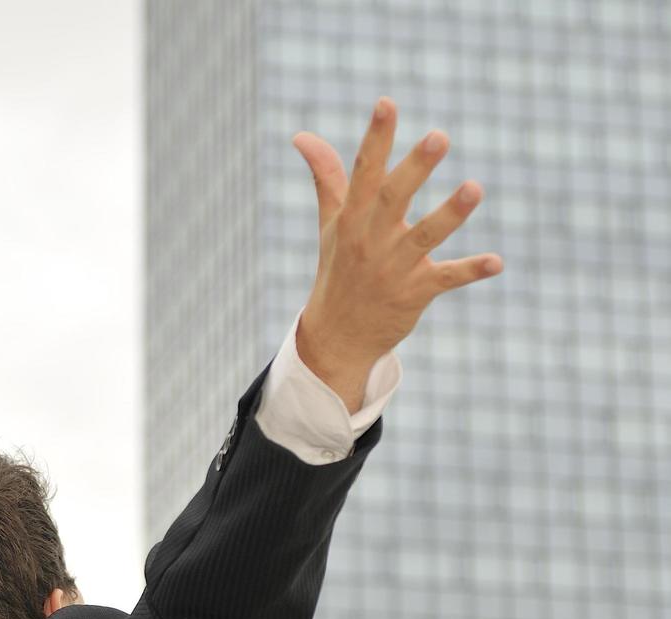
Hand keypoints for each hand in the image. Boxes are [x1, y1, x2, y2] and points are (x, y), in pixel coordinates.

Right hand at [291, 96, 502, 409]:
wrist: (338, 335)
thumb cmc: (338, 270)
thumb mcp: (331, 223)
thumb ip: (326, 176)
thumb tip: (302, 136)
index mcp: (352, 219)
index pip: (363, 172)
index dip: (376, 138)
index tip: (387, 103)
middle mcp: (371, 240)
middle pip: (393, 199)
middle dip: (414, 168)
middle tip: (439, 136)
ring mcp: (394, 267)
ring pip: (424, 236)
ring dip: (450, 214)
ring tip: (474, 187)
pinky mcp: (415, 292)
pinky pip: (446, 279)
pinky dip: (471, 271)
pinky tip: (497, 262)